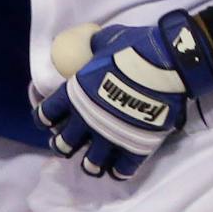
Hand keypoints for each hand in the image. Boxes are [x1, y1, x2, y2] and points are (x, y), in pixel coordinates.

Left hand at [34, 10, 212, 178]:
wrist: (167, 64)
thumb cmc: (134, 48)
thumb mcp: (105, 40)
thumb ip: (93, 48)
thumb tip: (91, 45)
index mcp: (74, 94)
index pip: (46, 114)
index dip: (45, 119)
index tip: (50, 121)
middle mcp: (86, 120)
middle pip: (63, 145)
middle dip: (64, 145)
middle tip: (71, 143)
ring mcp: (109, 138)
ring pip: (90, 164)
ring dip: (91, 162)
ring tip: (96, 161)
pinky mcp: (134, 148)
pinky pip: (122, 170)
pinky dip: (119, 171)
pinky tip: (120, 169)